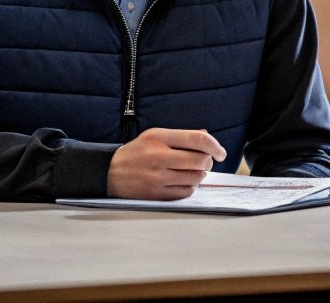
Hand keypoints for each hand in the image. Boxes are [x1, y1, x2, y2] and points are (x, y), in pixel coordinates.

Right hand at [107, 127, 226, 199]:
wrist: (109, 172)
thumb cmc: (137, 152)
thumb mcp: (155, 135)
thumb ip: (181, 136)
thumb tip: (206, 135)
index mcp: (160, 137)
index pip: (197, 139)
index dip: (214, 145)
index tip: (220, 152)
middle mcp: (159, 156)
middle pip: (199, 160)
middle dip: (208, 162)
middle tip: (206, 162)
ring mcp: (157, 178)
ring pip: (195, 178)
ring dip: (200, 175)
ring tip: (194, 172)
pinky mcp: (155, 195)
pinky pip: (185, 193)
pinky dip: (191, 188)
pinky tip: (185, 183)